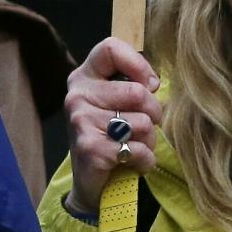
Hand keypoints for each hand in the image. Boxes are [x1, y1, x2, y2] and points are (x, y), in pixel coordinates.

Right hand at [63, 37, 161, 214]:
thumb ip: (133, 83)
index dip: (138, 63)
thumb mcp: (117, 102)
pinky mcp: (90, 148)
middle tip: (146, 126)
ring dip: (150, 140)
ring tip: (136, 145)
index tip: (150, 84)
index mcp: (84, 76)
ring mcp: (81, 121)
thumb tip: (154, 83)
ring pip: (142, 122)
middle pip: (137, 92)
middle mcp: (77, 95)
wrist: (93, 184)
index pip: (110, 48)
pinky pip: (137, 148)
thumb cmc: (112, 135)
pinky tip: (135, 163)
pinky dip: (145, 160)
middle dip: (154, 112)